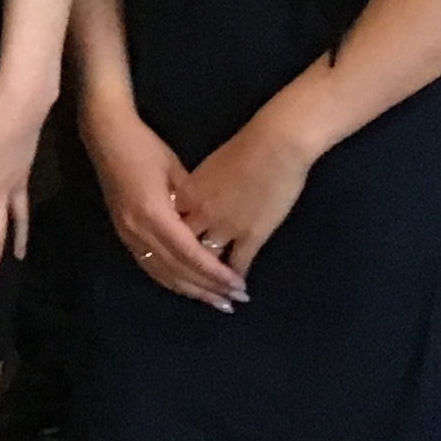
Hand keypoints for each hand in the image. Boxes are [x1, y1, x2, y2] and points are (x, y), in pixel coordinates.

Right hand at [84, 103, 242, 307]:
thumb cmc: (144, 146)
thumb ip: (191, 203)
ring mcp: (127, 234)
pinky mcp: (123, 233)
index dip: (215, 273)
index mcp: (153, 214)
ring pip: (161, 273)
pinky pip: (149, 266)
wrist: (105, 135)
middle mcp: (138, 230)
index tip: (237, 285)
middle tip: (233, 301)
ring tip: (214, 300)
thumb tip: (210, 228)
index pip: (190, 254)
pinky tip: (186, 286)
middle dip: (207, 288)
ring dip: (189, 290)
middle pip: (177, 270)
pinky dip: (170, 280)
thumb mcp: (175, 170)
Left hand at [175, 111, 314, 286]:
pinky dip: (234, 276)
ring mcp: (224, 227)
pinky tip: (237, 285)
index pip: (165, 231)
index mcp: (185, 195)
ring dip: (209, 281)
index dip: (165, 249)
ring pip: (207, 263)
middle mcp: (198, 215)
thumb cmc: (242, 148)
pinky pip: (237, 262)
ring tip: (217, 295)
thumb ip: (192, 188)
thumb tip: (185, 202)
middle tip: (192, 289)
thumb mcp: (206, 167)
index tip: (168, 262)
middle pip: (181, 252)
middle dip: (185, 273)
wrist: (275, 144)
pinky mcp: (250, 233)